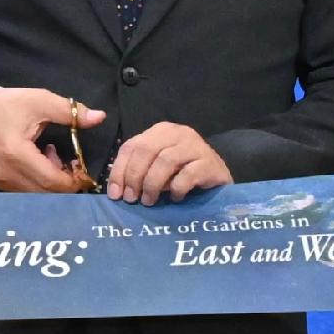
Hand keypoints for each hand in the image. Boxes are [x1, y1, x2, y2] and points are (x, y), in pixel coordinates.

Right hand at [0, 85, 103, 194]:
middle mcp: (7, 174)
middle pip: (46, 192)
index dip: (73, 180)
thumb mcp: (39, 101)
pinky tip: (41, 163)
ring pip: (37, 195)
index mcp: (16, 154)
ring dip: (52, 183)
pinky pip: (26, 191)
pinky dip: (40, 183)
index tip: (84, 170)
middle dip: (66, 183)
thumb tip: (100, 117)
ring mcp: (1, 181)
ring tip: (54, 159)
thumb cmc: (6, 106)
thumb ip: (71, 112)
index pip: (52, 180)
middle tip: (74, 165)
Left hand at [105, 120, 233, 205]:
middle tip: (132, 199)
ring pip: (165, 160)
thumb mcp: (156, 169)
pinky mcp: (210, 162)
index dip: (119, 171)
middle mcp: (178, 133)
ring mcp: (196, 145)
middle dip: (134, 177)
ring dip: (152, 184)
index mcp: (160, 131)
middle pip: (146, 150)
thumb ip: (138, 171)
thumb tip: (116, 190)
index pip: (131, 146)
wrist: (219, 180)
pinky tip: (175, 198)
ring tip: (149, 201)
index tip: (114, 194)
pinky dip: (176, 189)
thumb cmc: (183, 174)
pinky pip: (187, 175)